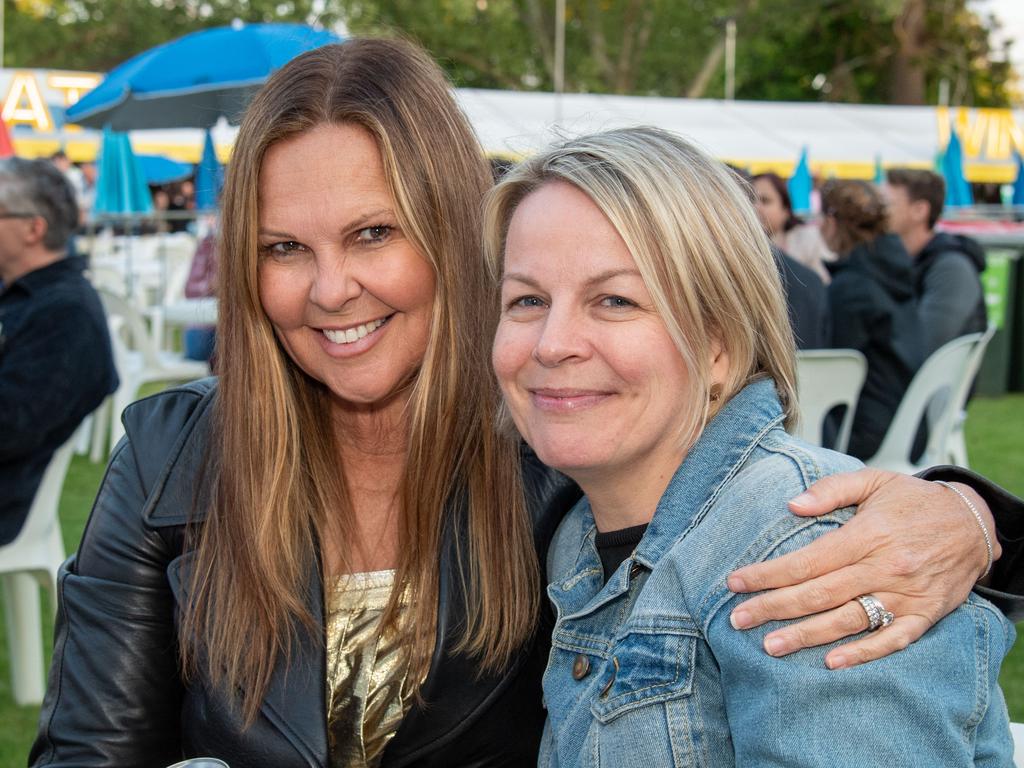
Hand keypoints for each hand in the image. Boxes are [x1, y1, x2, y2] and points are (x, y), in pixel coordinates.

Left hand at [726, 468, 997, 668]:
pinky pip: (892, 640)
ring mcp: (906, 594)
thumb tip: (792, 505)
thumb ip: (831, 490)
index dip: (768, 574)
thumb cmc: (915, 501)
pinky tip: (831, 661)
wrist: (975, 522)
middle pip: (819, 594)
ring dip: (806, 636)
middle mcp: (884, 567)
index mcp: (867, 535)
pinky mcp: (926, 615)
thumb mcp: (874, 481)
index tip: (735, 582)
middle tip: (738, 620)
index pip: (807, 560)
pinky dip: (862, 653)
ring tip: (770, 646)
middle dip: (774, 608)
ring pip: (848, 620)